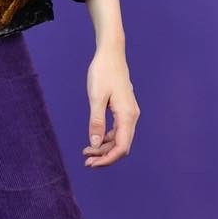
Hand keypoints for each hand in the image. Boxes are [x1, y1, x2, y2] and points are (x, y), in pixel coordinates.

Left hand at [82, 43, 138, 166]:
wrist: (111, 54)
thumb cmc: (103, 72)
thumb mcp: (96, 97)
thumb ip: (96, 121)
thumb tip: (94, 144)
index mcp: (127, 115)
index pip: (121, 146)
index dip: (108, 159)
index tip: (92, 164)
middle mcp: (131, 116)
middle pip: (122, 146)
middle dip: (105, 156)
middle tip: (86, 162)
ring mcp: (129, 113)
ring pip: (120, 139)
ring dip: (104, 148)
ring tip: (86, 153)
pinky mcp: (124, 110)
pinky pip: (118, 131)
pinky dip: (106, 138)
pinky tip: (94, 140)